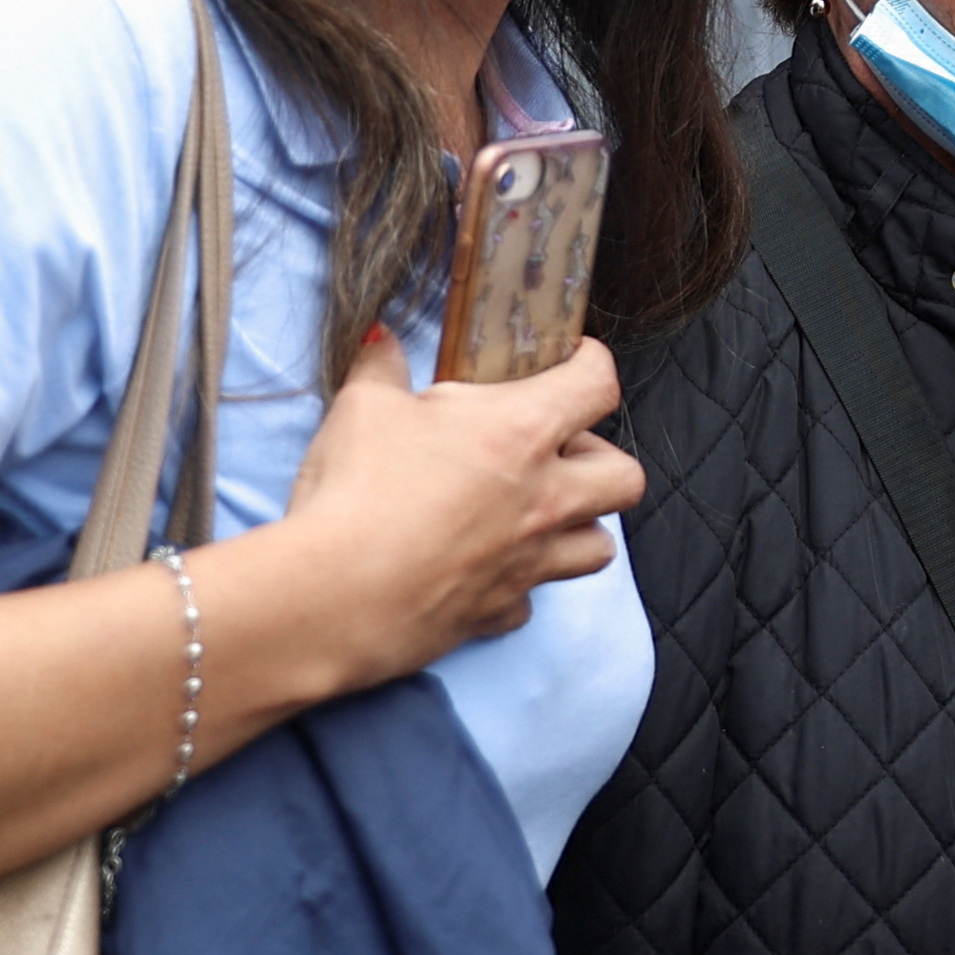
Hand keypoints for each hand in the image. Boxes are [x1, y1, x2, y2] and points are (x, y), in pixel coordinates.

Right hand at [270, 331, 643, 685]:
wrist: (330, 597)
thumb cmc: (354, 492)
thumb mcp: (363, 408)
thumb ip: (383, 368)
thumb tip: (381, 343)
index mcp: (522, 434)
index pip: (597, 385)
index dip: (591, 363)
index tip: (574, 360)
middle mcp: (543, 500)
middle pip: (624, 477)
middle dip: (600, 459)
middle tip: (554, 450)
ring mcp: (527, 562)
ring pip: (598, 547)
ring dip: (577, 526)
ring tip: (535, 513)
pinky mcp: (496, 612)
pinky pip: (529, 600)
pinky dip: (516, 585)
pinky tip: (483, 570)